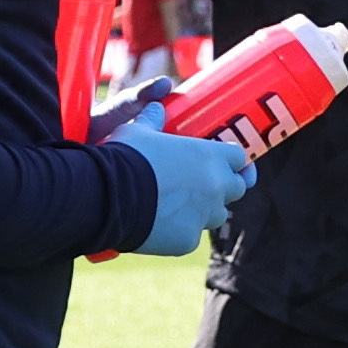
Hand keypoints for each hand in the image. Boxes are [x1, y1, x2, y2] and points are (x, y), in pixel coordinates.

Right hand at [111, 125, 259, 256]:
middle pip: (237, 188)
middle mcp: (216, 187)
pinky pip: (190, 235)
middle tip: (203, 185)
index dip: (231, 160)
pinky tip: (158, 224)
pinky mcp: (188, 240)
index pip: (239, 158)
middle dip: (224, 187)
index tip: (224, 162)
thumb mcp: (138, 131)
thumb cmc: (126, 156)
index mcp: (211, 157)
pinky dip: (179, 231)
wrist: (108, 196)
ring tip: (178, 205)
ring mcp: (204, 216)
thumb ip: (153, 120)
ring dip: (204, 210)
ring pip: (216, 215)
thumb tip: (156, 107)